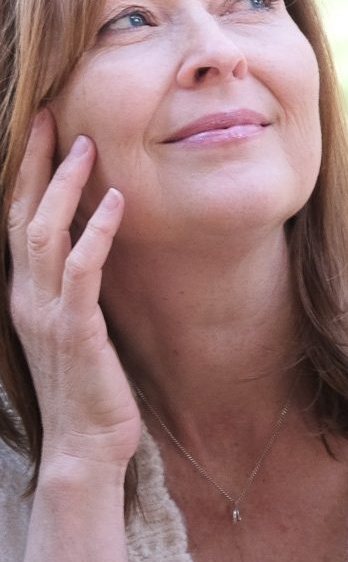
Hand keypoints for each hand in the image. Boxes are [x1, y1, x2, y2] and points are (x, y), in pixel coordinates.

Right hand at [7, 110, 140, 471]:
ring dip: (63, 186)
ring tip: (85, 146)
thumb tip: (94, 249)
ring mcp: (48, 313)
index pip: (16, 220)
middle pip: (22, 214)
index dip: (24, 172)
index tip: (39, 128)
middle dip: (32, 162)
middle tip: (48, 114)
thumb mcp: (76, 330)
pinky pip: (82, 271)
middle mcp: (27, 297)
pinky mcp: (77, 331)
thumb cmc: (87, 391)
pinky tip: (117, 201)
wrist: (83, 448)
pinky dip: (98, 232)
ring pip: (45, 234)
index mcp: (25, 295)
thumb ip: (75, 290)